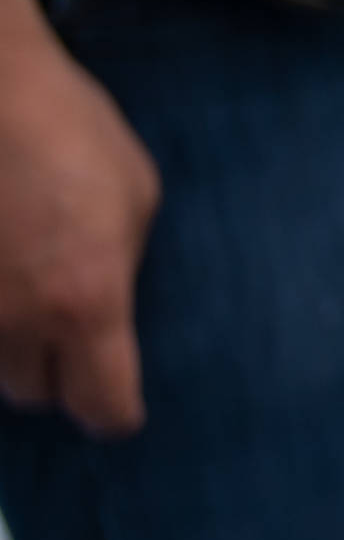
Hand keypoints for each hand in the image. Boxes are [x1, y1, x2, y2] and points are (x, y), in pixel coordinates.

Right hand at [0, 19, 155, 433]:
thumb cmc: (69, 128)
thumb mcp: (136, 196)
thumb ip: (124, 266)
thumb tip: (111, 306)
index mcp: (89, 302)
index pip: (103, 406)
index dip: (113, 411)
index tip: (114, 401)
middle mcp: (17, 318)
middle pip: (34, 394)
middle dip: (54, 375)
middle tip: (65, 336)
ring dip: (6, 347)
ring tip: (22, 294)